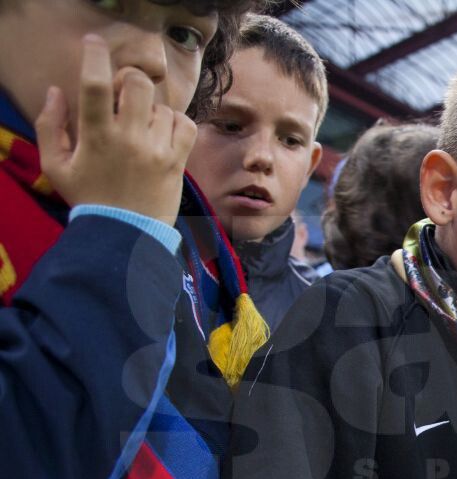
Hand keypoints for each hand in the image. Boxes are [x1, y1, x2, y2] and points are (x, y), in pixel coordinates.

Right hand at [36, 35, 194, 224]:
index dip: (95, 57)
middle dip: (130, 79)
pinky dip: (176, 123)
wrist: (125, 235)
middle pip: (137, 84)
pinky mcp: (177, 162)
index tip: (95, 44)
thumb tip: (56, 91)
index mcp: (95, 137)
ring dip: (151, 108)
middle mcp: (128, 139)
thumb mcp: (56, 166)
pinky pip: (185, 124)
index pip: (94, 85)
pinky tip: (163, 134)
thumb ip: (50, 126)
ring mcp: (156, 150)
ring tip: (141, 127)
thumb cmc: (88, 199)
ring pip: (161, 105)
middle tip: (123, 94)